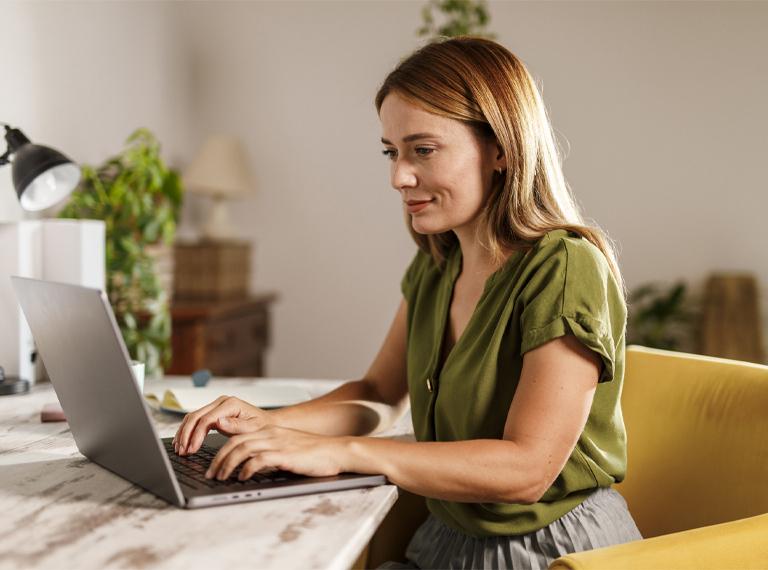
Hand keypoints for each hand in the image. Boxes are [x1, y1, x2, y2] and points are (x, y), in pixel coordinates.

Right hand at [173, 395, 272, 455]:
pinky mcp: (213, 412)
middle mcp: (221, 402)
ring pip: (193, 417)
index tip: (191, 449)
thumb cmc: (261, 426)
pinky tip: (183, 443)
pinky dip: (187, 431)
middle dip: (186, 435)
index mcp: (230, 404)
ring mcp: (216, 406)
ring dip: (184, 433)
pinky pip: (196, 420)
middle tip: (182, 451)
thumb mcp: (252, 428)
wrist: (266, 423)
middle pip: (196, 416)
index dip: (196, 435)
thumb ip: (236, 426)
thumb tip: (219, 422)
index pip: (207, 419)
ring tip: (180, 450)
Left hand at [205, 426, 349, 480]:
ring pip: (243, 449)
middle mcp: (270, 433)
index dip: (220, 448)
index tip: (211, 463)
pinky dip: (247, 469)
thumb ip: (266, 449)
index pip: (237, 434)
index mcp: (269, 430)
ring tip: (221, 477)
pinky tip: (242, 478)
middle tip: (210, 474)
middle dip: (218, 458)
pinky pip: (259, 459)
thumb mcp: (284, 446)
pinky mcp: (285, 455)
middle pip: (235, 441)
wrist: (335, 451)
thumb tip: (247, 463)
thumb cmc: (311, 453)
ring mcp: (277, 443)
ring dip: (227, 464)